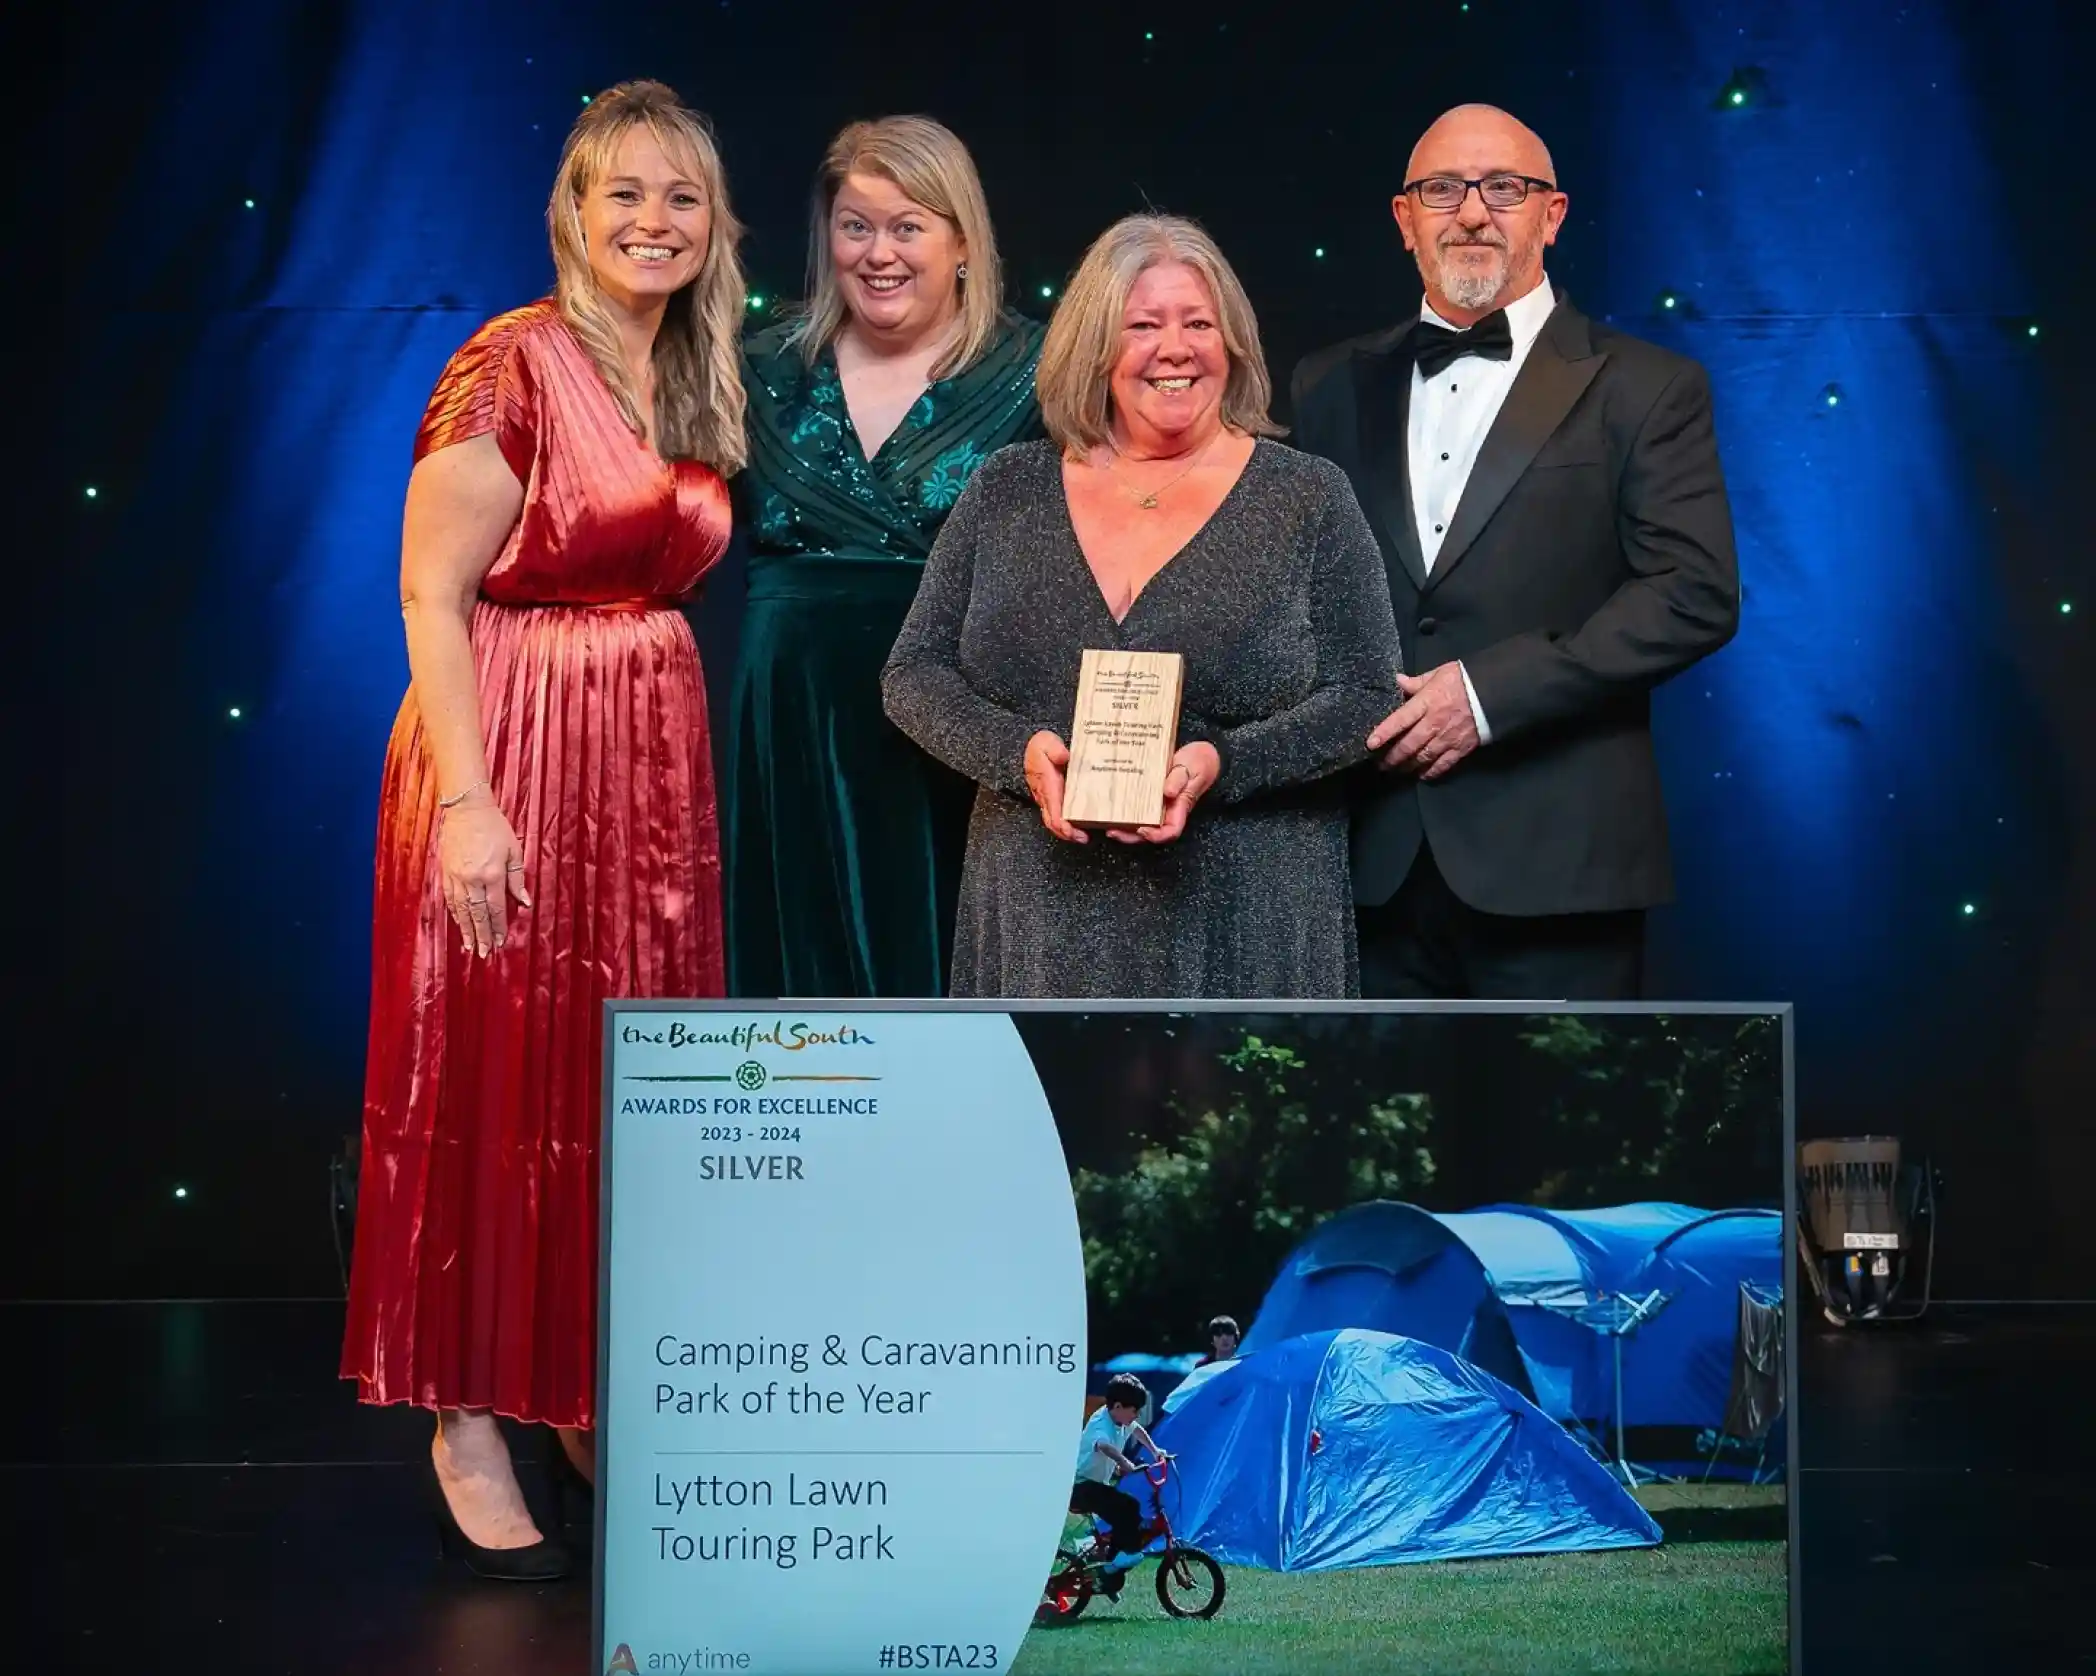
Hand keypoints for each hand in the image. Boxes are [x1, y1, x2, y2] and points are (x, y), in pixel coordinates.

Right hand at [438, 790, 530, 956]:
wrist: (466, 809)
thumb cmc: (494, 827)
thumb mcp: (514, 851)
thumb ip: (517, 878)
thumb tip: (524, 902)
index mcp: (492, 875)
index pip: (495, 909)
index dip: (497, 927)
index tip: (499, 942)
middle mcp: (473, 879)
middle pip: (477, 914)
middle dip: (481, 935)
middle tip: (483, 953)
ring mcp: (456, 876)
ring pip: (461, 910)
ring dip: (466, 929)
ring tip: (469, 946)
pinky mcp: (445, 872)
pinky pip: (450, 898)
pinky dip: (454, 913)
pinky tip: (458, 923)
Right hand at [1023, 732, 1086, 843]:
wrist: (1030, 749)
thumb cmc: (1040, 747)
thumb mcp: (1045, 742)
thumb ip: (1054, 749)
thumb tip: (1063, 756)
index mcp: (1047, 787)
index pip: (1052, 812)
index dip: (1063, 825)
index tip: (1073, 831)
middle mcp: (1047, 797)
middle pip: (1054, 823)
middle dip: (1067, 834)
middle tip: (1083, 838)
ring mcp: (1050, 799)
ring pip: (1056, 821)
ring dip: (1068, 831)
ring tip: (1082, 836)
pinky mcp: (1054, 798)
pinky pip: (1059, 815)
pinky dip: (1068, 823)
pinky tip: (1081, 824)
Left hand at [1111, 741, 1221, 844]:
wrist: (1198, 756)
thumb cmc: (1197, 763)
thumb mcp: (1191, 768)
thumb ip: (1179, 780)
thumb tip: (1167, 793)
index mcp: (1179, 808)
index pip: (1170, 831)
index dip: (1155, 836)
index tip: (1142, 829)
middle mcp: (1167, 811)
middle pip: (1149, 833)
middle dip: (1130, 836)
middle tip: (1112, 831)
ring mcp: (1157, 806)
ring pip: (1140, 823)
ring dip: (1124, 828)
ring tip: (1106, 824)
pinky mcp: (1148, 797)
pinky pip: (1136, 808)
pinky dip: (1123, 811)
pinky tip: (1110, 808)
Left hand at [1366, 665, 1479, 780]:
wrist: (1496, 692)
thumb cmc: (1464, 680)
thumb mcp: (1439, 674)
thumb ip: (1417, 682)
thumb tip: (1398, 681)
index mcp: (1427, 702)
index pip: (1400, 720)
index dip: (1384, 733)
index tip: (1370, 744)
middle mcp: (1434, 723)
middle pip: (1408, 745)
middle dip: (1392, 757)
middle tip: (1380, 764)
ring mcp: (1448, 738)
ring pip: (1423, 757)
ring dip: (1407, 766)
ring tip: (1396, 771)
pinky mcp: (1461, 748)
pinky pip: (1443, 764)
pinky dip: (1430, 772)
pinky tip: (1421, 775)